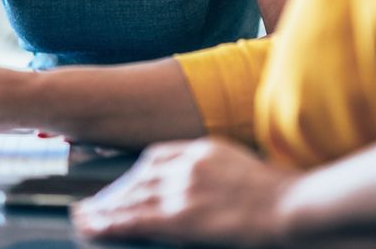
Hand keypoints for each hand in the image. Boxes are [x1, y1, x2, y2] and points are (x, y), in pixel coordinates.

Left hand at [72, 137, 298, 246]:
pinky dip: (111, 222)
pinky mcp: (182, 216)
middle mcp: (188, 164)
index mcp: (203, 148)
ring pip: (132, 196)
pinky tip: (95, 226)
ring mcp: (184, 188)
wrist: (290, 206)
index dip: (134, 171)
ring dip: (106, 208)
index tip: (123, 183)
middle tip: (93, 204)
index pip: (156, 154)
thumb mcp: (241, 167)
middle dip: (115, 191)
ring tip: (85, 217)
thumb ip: (213, 170)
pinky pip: (136, 218)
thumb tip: (196, 185)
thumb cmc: (276, 192)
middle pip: (140, 175)